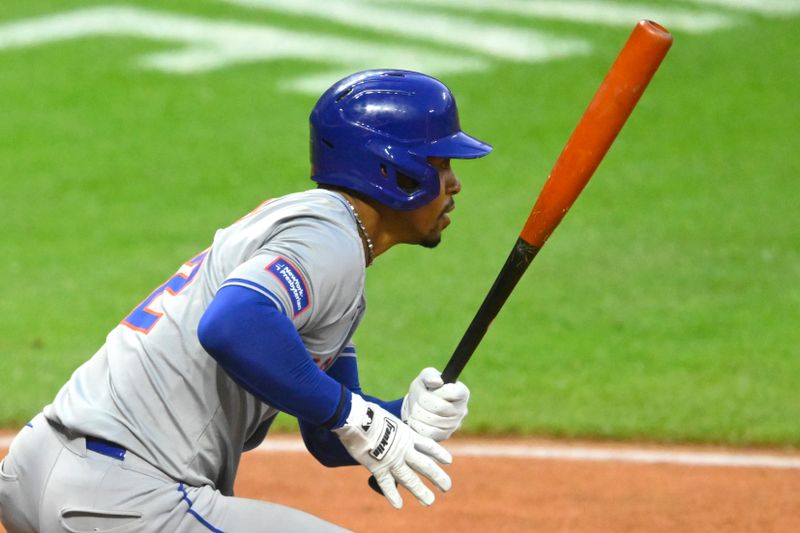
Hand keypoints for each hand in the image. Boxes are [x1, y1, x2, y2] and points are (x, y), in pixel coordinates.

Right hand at [334, 394, 451, 508]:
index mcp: (407, 434)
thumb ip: (392, 427)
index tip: (449, 461)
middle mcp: (404, 449)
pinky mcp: (378, 467)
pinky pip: (387, 484)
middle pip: (425, 465)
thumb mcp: (388, 418)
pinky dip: (392, 495)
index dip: (439, 454)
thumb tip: (387, 424)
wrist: (358, 419)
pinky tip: (399, 505)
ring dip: (420, 491)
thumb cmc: (369, 414)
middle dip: (437, 477)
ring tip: (430, 501)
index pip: (428, 445)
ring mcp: (392, 460)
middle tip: (447, 487)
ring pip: (410, 478)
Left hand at [401, 367, 469, 441]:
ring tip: (415, 408)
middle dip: (423, 401)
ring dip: (418, 413)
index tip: (430, 389)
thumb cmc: (424, 388)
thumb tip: (437, 381)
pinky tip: (415, 419)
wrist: (417, 406)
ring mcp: (454, 425)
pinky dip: (418, 425)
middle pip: (440, 407)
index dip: (438, 391)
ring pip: (433, 421)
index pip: (453, 392)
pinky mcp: (444, 435)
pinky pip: (429, 432)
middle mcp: (462, 410)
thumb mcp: (425, 376)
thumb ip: (430, 375)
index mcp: (462, 392)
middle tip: (418, 399)